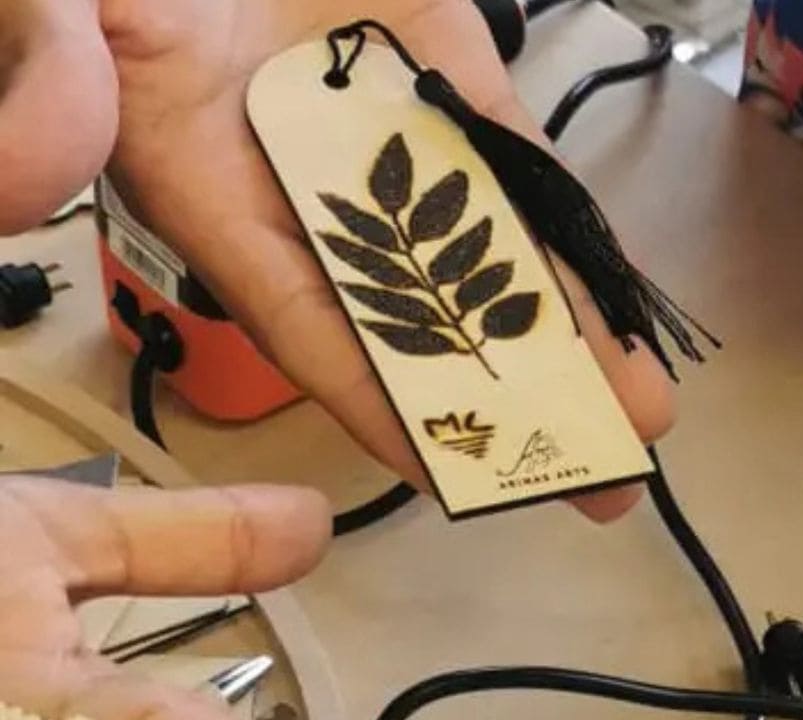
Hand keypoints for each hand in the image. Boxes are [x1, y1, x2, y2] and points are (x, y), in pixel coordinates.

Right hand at [0, 0, 672, 519]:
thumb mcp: (58, 4)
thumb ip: (50, 65)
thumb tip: (50, 135)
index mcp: (202, 180)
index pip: (301, 319)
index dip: (378, 406)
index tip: (454, 478)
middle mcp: (308, 175)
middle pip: (419, 312)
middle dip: (510, 401)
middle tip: (598, 484)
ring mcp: (383, 125)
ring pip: (487, 246)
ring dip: (565, 330)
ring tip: (639, 416)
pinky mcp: (439, 63)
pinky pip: (514, 154)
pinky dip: (568, 224)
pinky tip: (622, 292)